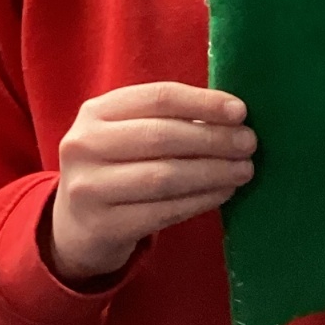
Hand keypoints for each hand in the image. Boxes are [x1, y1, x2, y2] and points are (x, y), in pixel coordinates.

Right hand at [48, 83, 254, 284]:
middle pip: (162, 136)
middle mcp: (85, 145)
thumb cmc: (116, 167)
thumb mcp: (126, 133)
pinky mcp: (103, 225)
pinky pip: (163, 211)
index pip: (158, 97)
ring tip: (244, 170)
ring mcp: (89, 188)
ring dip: (213, 172)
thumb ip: (167, 119)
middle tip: (249, 143)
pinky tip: (223, 192)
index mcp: (95, 112)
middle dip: (214, 139)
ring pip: (165, 176)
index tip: (240, 111)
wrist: (75, 226)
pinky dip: (200, 200)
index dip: (203, 102)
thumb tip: (232, 116)